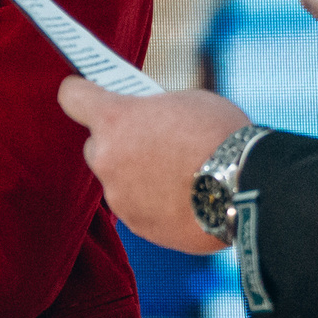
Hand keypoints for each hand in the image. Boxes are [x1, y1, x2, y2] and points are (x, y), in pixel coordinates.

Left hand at [58, 78, 250, 253]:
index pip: (72, 97)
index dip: (80, 91)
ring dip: (138, 175)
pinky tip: (184, 196)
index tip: (85, 90)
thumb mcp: (188, 102)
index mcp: (115, 119)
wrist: (245, 188)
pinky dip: (154, 202)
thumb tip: (152, 121)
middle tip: (150, 139)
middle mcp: (107, 159)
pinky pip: (138, 207)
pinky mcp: (138, 226)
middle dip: (117, 142)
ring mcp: (120, 197)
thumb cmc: (220, 136)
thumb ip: (156, 111)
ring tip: (178, 173)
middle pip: (96, 146)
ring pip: (119, 180)